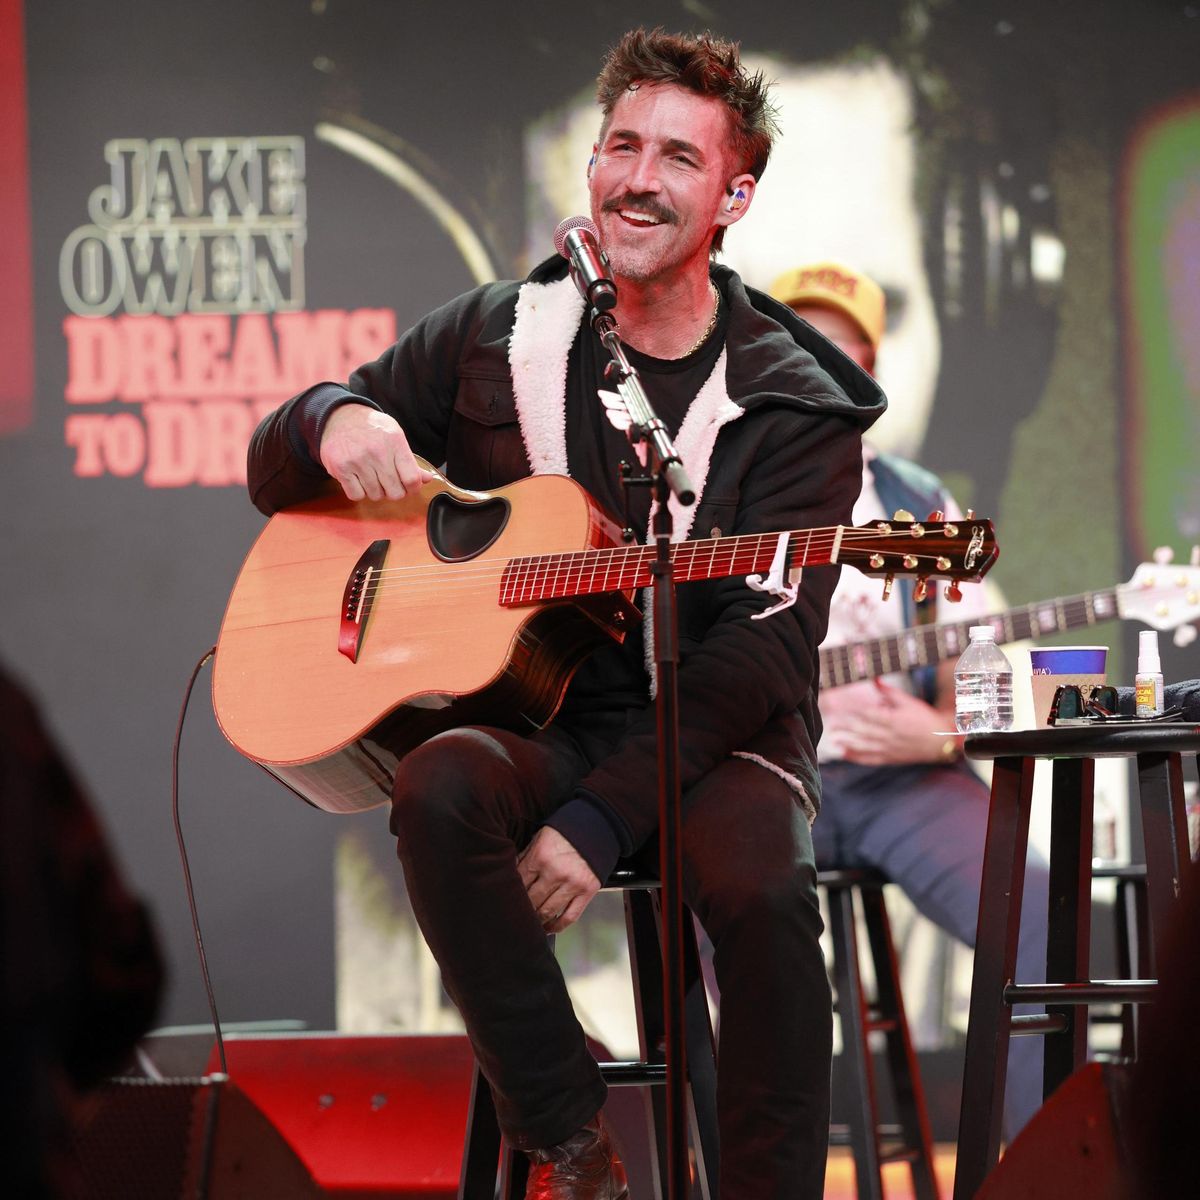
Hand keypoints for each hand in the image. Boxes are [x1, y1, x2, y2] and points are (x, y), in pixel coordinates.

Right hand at [319, 404, 433, 501]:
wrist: (339, 416)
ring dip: (375, 491)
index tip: (409, 487)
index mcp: (395, 442)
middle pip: (395, 492)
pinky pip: (356, 495)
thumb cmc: (371, 428)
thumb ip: (410, 460)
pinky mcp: (340, 468)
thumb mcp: (395, 436)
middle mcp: (377, 452)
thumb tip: (427, 479)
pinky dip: (359, 492)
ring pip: (375, 495)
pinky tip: (359, 479)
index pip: (412, 479)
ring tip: (372, 477)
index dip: (413, 489)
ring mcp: (357, 461)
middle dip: (394, 491)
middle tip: (389, 483)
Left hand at [516, 826, 601, 932]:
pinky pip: (570, 916)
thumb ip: (525, 858)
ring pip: (548, 911)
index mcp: (540, 856)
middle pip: (532, 900)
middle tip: (517, 914)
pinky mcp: (587, 891)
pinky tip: (549, 928)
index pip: (519, 884)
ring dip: (538, 920)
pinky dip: (557, 926)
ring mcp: (572, 883)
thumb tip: (510, 876)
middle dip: (523, 909)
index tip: (508, 902)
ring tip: (532, 922)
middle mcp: (555, 872)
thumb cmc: (566, 833)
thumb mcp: (540, 838)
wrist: (596, 827)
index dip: (512, 895)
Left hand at [821, 679, 953, 765]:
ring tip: (833, 737)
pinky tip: (843, 753)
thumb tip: (874, 679)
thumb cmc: (924, 718)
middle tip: (831, 720)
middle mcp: (889, 735)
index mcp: (893, 719)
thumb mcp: (909, 702)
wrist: (941, 741)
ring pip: (863, 746)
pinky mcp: (890, 758)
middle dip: (845, 725)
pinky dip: (855, 757)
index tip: (839, 706)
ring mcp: (889, 748)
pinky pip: (869, 759)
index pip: (868, 714)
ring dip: (847, 741)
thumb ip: (889, 692)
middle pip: (862, 730)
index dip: (852, 710)